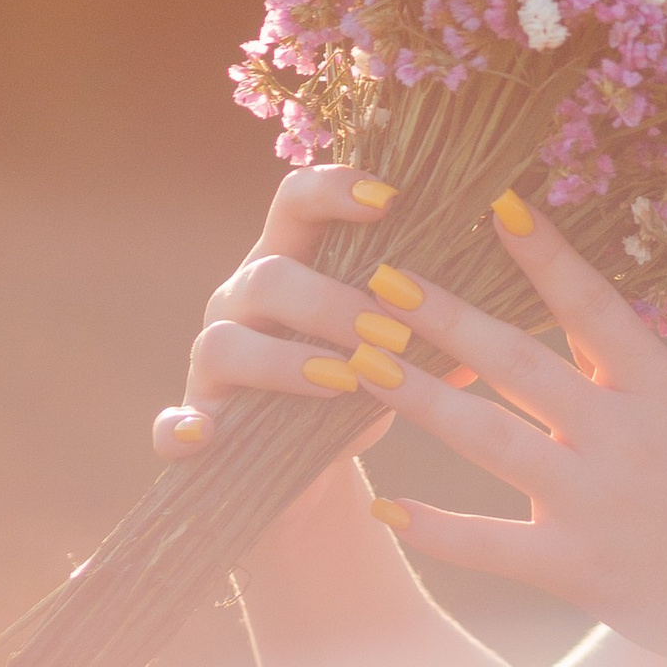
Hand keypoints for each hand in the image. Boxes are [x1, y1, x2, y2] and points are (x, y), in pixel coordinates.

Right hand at [149, 162, 417, 467]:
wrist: (304, 475)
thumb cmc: (357, 390)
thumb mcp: (395, 354)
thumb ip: (433, 325)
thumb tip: (495, 315)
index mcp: (294, 263)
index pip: (297, 200)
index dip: (335, 190)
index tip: (390, 199)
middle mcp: (242, 301)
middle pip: (271, 274)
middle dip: (334, 302)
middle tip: (392, 335)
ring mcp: (209, 363)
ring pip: (225, 342)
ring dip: (286, 362)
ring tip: (344, 382)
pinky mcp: (191, 426)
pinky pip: (171, 425)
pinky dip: (182, 428)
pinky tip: (207, 436)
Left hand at [360, 198, 666, 666]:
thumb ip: (637, 383)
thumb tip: (579, 330)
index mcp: (665, 389)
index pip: (594, 304)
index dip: (544, 253)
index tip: (495, 203)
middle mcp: (625, 435)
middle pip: (517, 361)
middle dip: (443, 315)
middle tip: (380, 277)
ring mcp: (596, 503)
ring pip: (486, 437)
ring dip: (417, 396)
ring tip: (357, 360)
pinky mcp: (576, 569)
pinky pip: (488, 545)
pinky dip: (432, 527)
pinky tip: (382, 506)